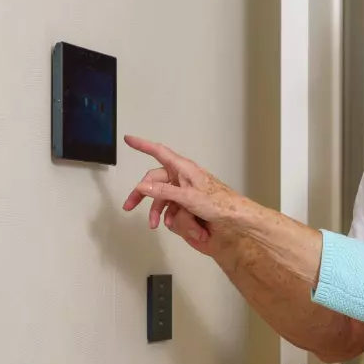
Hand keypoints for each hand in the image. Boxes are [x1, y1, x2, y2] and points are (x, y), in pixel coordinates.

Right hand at [121, 136, 252, 250]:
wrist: (235, 216)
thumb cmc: (216, 203)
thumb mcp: (187, 198)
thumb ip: (163, 191)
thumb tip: (141, 186)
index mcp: (182, 168)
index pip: (158, 152)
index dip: (142, 145)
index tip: (128, 139)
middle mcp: (182, 175)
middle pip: (154, 180)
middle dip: (142, 194)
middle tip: (129, 207)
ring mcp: (184, 187)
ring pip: (162, 195)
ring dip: (157, 209)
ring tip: (155, 224)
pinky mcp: (188, 198)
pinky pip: (172, 203)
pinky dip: (168, 213)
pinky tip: (168, 223)